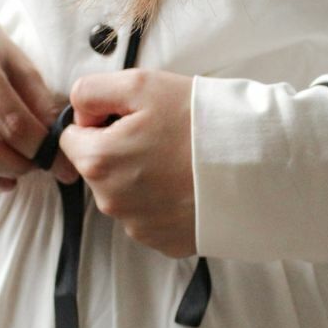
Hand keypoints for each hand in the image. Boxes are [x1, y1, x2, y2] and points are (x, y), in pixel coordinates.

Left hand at [58, 69, 196, 258]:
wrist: (256, 164)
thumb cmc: (200, 121)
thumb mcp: (140, 84)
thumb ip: (92, 92)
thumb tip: (80, 112)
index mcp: (99, 161)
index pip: (72, 136)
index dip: (100, 120)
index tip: (132, 116)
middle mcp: (112, 202)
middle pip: (99, 167)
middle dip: (120, 149)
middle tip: (162, 134)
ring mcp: (139, 226)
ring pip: (124, 192)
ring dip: (142, 176)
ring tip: (180, 159)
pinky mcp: (165, 242)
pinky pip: (151, 215)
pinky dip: (164, 200)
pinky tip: (188, 183)